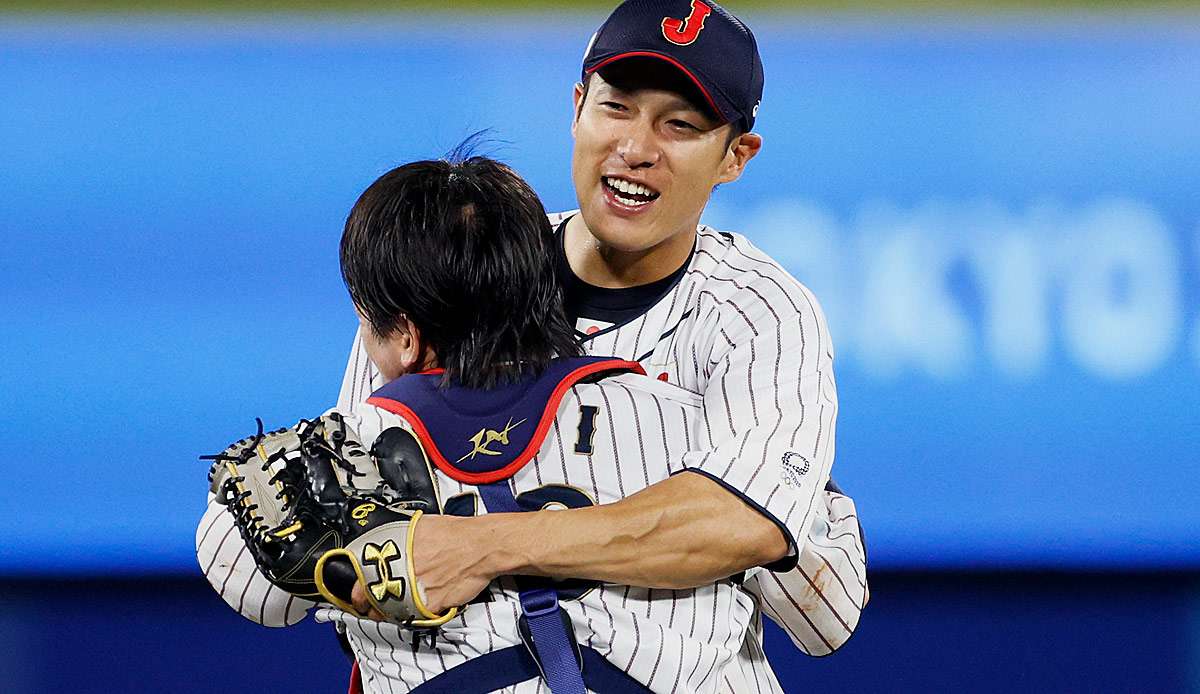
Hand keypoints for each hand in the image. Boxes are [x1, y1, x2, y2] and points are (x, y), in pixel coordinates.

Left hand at [349, 513, 497, 619]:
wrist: (481, 546)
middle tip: (369, 607)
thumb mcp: (418, 525)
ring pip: (392, 611)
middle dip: (370, 605)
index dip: (357, 590)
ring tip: (390, 610)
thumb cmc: (456, 534)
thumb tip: (388, 539)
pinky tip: (415, 610)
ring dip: (388, 613)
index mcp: (394, 553)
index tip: (357, 594)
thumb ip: (399, 536)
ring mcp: (416, 591)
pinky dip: (414, 615)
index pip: (363, 577)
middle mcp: (402, 573)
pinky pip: (415, 616)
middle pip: (374, 598)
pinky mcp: (431, 606)